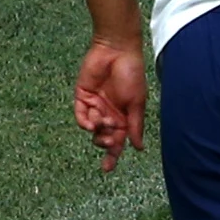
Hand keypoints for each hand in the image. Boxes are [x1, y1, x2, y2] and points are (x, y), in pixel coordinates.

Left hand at [73, 37, 147, 171]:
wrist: (116, 51)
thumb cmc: (132, 74)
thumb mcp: (137, 103)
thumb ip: (135, 125)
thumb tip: (139, 147)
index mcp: (124, 116)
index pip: (117, 141)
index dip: (113, 155)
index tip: (107, 169)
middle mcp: (109, 113)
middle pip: (103, 137)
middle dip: (105, 143)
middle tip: (108, 142)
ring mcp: (95, 106)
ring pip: (92, 128)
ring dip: (97, 129)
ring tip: (104, 121)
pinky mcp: (82, 97)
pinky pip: (81, 116)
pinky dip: (85, 122)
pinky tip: (92, 122)